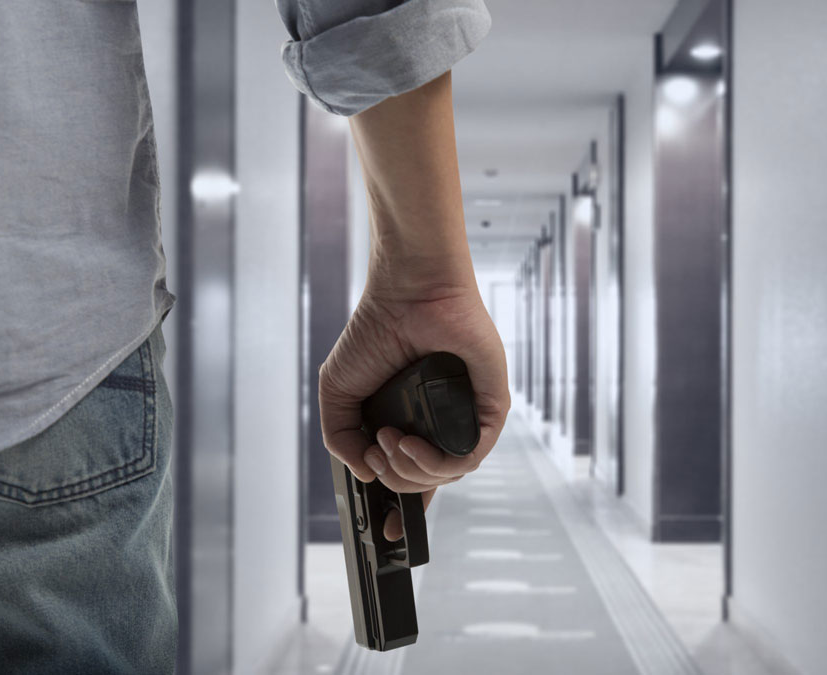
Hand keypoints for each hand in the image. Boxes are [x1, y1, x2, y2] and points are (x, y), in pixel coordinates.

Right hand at [318, 279, 510, 540]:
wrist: (406, 295)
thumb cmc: (375, 333)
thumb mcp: (338, 392)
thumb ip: (341, 438)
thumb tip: (366, 473)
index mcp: (409, 423)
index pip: (411, 476)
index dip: (399, 507)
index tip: (385, 530)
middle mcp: (439, 425)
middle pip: (426, 483)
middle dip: (397, 483)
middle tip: (377, 455)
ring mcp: (464, 418)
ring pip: (448, 474)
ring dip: (413, 472)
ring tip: (390, 444)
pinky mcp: (488, 408)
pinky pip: (472, 454)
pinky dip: (440, 461)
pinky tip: (410, 444)